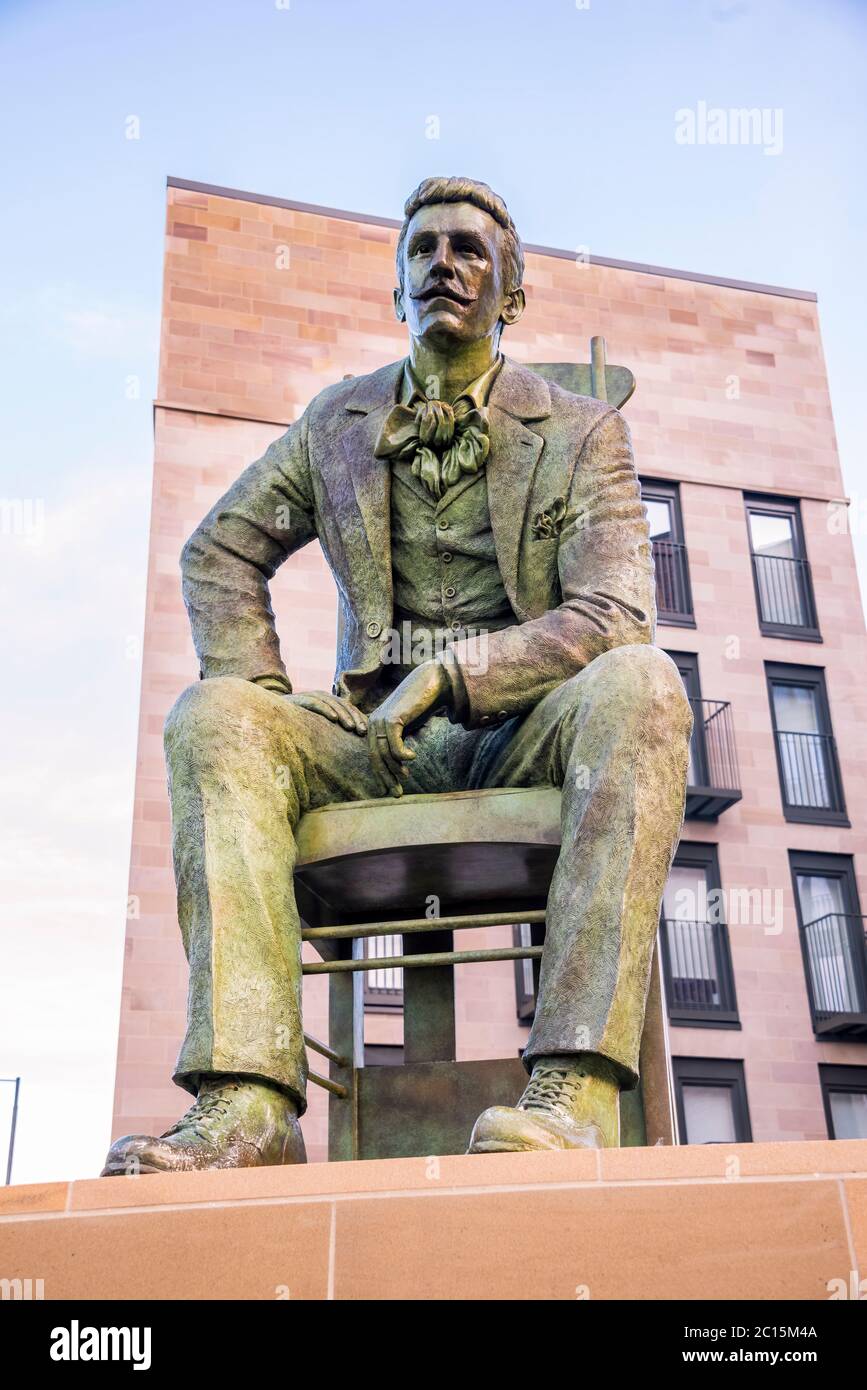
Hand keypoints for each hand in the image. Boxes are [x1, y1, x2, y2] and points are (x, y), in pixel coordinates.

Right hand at [290, 691, 367, 735]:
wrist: (273, 713)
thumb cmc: (298, 722)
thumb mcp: (318, 724)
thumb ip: (332, 727)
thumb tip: (352, 739)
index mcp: (329, 702)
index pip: (349, 707)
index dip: (359, 717)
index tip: (366, 732)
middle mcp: (323, 697)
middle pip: (343, 705)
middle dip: (354, 718)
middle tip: (362, 731)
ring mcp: (312, 696)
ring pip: (332, 703)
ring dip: (343, 715)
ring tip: (351, 727)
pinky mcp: (301, 699)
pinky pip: (316, 703)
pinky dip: (326, 709)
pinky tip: (334, 718)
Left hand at [367, 661, 449, 796]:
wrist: (432, 682)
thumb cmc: (422, 704)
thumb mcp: (407, 726)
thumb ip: (399, 741)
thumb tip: (399, 764)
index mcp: (375, 725)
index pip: (374, 755)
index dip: (382, 774)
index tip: (390, 789)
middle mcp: (373, 722)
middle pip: (376, 757)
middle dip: (386, 777)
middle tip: (396, 793)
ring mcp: (380, 719)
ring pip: (385, 754)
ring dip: (396, 769)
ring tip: (406, 777)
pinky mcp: (392, 718)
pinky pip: (393, 745)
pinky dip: (402, 755)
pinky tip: (412, 757)